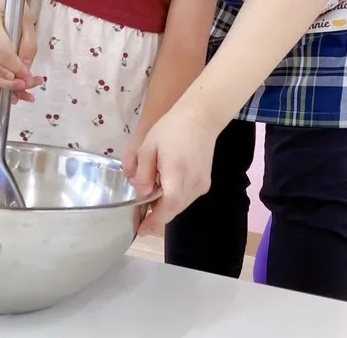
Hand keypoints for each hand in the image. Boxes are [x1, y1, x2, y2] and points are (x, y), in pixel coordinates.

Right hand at [0, 0, 40, 100]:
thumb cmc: (7, 4)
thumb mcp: (26, 17)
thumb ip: (28, 43)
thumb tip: (25, 69)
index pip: (0, 52)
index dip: (16, 69)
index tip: (31, 78)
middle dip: (5, 85)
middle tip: (25, 90)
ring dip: (0, 90)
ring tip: (20, 95)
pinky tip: (10, 86)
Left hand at [122, 107, 219, 235]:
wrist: (201, 117)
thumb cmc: (171, 128)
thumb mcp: (148, 146)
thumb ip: (144, 173)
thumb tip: (142, 193)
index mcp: (177, 174)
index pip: (168, 207)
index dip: (154, 221)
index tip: (141, 230)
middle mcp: (193, 183)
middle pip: (173, 209)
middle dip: (157, 214)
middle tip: (140, 213)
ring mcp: (202, 184)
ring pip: (180, 205)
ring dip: (166, 205)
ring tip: (152, 194)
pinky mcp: (205, 182)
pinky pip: (187, 198)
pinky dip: (175, 198)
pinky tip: (166, 186)